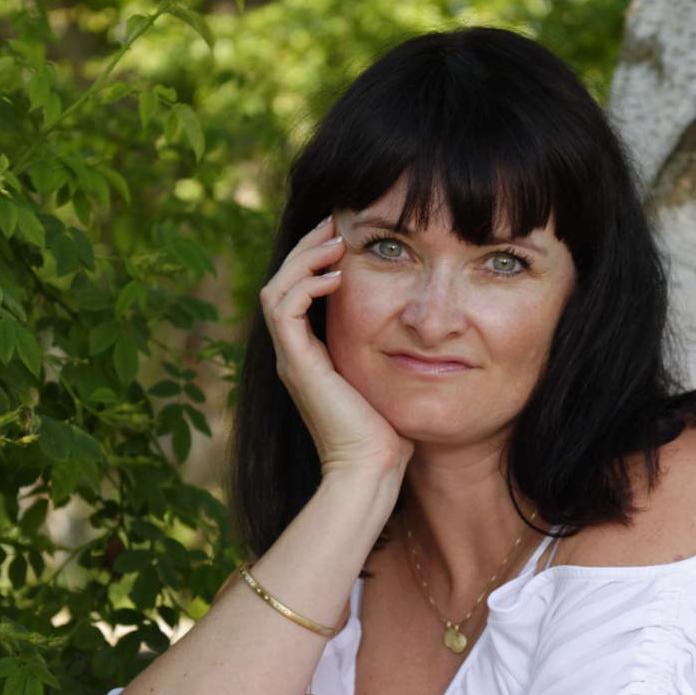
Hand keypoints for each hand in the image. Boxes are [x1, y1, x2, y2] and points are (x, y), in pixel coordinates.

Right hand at [261, 216, 412, 484]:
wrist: (371, 471)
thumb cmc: (390, 435)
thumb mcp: (391, 379)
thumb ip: (391, 352)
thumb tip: (419, 329)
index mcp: (311, 357)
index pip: (298, 293)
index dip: (315, 261)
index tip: (344, 237)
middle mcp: (295, 355)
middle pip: (281, 283)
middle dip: (306, 249)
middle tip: (333, 223)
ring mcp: (292, 360)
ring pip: (276, 289)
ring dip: (303, 259)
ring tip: (334, 240)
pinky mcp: (298, 366)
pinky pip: (284, 310)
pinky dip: (306, 286)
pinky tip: (336, 276)